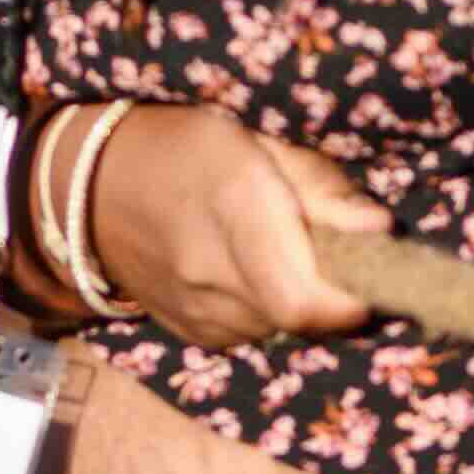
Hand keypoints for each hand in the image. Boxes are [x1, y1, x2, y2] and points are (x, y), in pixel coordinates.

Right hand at [85, 111, 386, 349]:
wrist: (91, 188)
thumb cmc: (184, 147)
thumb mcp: (258, 140)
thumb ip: (321, 188)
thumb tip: (382, 230)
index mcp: (236, 212)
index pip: (306, 300)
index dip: (353, 299)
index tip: (374, 269)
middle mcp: (213, 276)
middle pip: (304, 317)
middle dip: (336, 291)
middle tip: (334, 248)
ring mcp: (198, 314)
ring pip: (282, 327)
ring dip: (301, 298)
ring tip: (284, 251)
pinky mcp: (192, 333)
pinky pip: (254, 332)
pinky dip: (269, 308)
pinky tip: (251, 270)